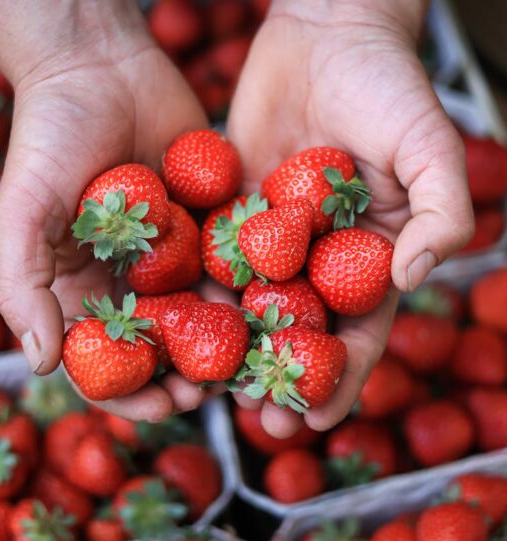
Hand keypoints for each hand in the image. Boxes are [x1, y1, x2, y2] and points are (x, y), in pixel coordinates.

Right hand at [0, 3, 212, 421]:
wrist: (101, 69)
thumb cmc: (50, 138)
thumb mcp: (23, 214)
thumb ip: (23, 287)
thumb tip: (40, 363)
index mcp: (86, 288)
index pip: (110, 361)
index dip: (136, 392)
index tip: (168, 407)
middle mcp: (133, 279)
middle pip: (165, 345)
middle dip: (189, 374)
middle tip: (217, 391)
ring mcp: (175, 253)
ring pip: (205, 311)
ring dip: (227, 341)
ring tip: (253, 360)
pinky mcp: (209, 221)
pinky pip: (232, 262)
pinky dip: (250, 287)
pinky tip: (272, 306)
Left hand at [226, 0, 473, 435]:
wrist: (325, 36)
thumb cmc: (388, 87)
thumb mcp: (432, 147)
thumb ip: (441, 214)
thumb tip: (415, 276)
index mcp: (368, 256)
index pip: (357, 332)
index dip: (340, 378)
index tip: (316, 420)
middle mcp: (318, 257)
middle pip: (300, 331)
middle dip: (282, 378)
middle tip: (261, 421)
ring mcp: (273, 239)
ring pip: (251, 305)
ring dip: (234, 349)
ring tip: (212, 391)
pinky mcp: (233, 213)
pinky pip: (216, 259)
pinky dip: (201, 294)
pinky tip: (180, 326)